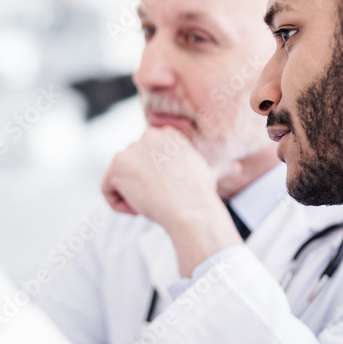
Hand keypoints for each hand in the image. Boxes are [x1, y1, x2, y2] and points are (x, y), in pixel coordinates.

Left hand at [101, 126, 241, 275]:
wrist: (191, 210)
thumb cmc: (201, 196)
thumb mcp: (210, 175)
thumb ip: (219, 167)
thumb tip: (236, 167)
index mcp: (167, 133)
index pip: (146, 158)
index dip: (154, 178)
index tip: (168, 190)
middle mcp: (147, 135)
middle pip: (130, 168)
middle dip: (142, 187)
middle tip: (162, 198)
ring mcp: (130, 148)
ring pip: (118, 180)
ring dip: (131, 196)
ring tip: (153, 202)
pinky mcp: (117, 165)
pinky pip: (106, 190)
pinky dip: (118, 205)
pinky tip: (138, 207)